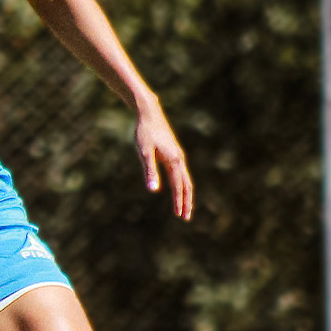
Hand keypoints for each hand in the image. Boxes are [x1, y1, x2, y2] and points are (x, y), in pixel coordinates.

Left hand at [135, 101, 193, 219]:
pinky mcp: (174, 152)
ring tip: (182, 206)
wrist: (149, 113)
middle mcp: (179, 159)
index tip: (180, 215)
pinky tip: (177, 186)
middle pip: (187, 185)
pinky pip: (181, 172)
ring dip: (185, 193)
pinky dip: (182, 183)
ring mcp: (178, 155)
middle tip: (185, 217)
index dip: (179, 202)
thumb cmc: (144, 133)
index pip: (178, 187)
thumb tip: (153, 191)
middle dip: (186, 201)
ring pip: (185, 178)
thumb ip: (149, 172)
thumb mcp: (144, 153)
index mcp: (173, 161)